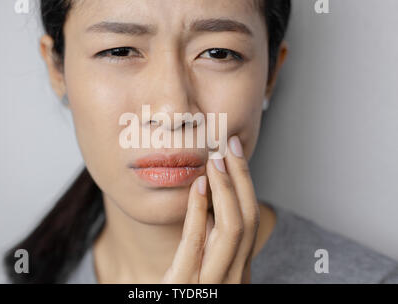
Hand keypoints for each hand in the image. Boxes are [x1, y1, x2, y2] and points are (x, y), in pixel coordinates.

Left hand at [162, 135, 259, 283]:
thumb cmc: (183, 293)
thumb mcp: (203, 266)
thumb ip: (211, 240)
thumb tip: (213, 200)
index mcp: (238, 270)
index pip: (251, 221)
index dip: (246, 184)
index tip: (234, 153)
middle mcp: (234, 277)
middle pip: (248, 221)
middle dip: (241, 180)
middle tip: (228, 146)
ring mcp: (213, 284)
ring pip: (232, 230)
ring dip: (225, 190)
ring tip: (215, 161)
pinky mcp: (185, 287)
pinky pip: (196, 245)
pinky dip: (200, 212)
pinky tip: (198, 187)